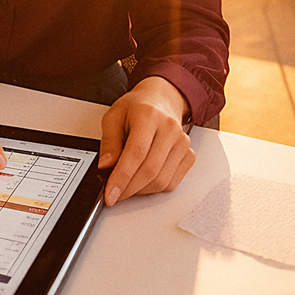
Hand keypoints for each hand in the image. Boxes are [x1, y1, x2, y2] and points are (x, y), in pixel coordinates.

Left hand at [98, 77, 194, 205]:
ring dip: (140, 190)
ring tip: (127, 184)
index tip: (111, 194)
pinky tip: (143, 180)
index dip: (122, 177)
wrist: (161, 100)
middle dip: (128, 189)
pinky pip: (171, 183)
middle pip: (150, 170)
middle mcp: (169, 129)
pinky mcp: (189, 155)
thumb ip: (109, 142)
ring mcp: (182, 143)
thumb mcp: (113, 117)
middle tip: (114, 193)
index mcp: (149, 116)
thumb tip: (106, 167)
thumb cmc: (136, 108)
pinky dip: (154, 188)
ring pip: (161, 181)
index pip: (136, 153)